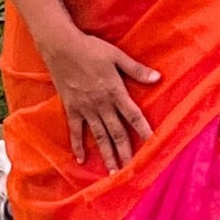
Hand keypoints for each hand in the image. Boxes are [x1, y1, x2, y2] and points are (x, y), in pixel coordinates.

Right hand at [40, 25, 158, 170]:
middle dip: (125, 152)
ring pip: (99, 136)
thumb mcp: (117, 56)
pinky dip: (78, 145)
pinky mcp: (71, 108)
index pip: (134, 115)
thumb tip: (158, 78)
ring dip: (106, 154)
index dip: (144, 131)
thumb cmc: (91, 49)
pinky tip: (81, 159)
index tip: (154, 145)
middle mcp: (102, 104)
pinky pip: (76, 131)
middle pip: (117, 132)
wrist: (61, 47)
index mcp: (115, 91)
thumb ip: (136, 70)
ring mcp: (86, 108)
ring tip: (112, 172)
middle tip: (132, 170)